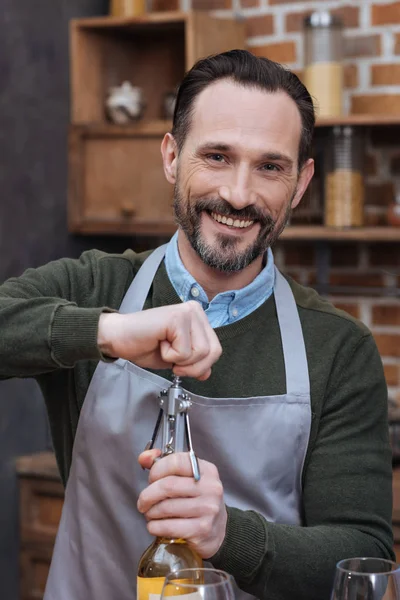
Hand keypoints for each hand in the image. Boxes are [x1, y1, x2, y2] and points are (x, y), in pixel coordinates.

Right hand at [97, 302, 221, 379]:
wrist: (118, 338)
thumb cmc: (144, 345)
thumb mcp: (176, 359)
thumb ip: (195, 363)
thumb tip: (207, 373)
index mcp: (198, 318)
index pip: (216, 350)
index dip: (199, 365)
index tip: (178, 361)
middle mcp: (195, 310)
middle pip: (214, 352)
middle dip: (192, 367)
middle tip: (172, 359)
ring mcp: (187, 312)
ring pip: (202, 353)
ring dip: (180, 361)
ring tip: (164, 347)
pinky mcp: (177, 318)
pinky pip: (185, 352)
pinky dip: (170, 356)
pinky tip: (159, 342)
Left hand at [137, 450, 227, 558]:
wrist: (218, 529)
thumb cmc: (197, 500)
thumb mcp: (186, 478)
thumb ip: (163, 464)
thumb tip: (143, 458)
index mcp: (207, 470)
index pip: (176, 462)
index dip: (157, 469)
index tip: (151, 479)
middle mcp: (210, 487)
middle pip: (167, 486)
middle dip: (147, 495)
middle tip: (143, 502)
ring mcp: (208, 509)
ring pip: (165, 507)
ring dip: (150, 512)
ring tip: (150, 514)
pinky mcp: (201, 530)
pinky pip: (167, 527)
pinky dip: (154, 526)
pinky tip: (156, 526)